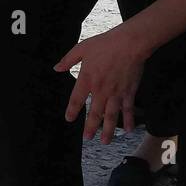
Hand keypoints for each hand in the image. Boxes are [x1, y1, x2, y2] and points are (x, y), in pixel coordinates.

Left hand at [56, 24, 149, 143]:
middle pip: (95, 113)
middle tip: (87, 138)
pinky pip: (128, 109)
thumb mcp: (81, 49)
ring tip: (105, 141)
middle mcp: (101, 90)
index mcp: (87, 80)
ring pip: (111, 116)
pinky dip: (129, 120)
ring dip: (108, 130)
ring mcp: (116, 93)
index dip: (72, 110)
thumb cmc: (104, 45)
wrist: (129, 44)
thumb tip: (56, 68)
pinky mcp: (129, 91)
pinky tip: (128, 130)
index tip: (68, 119)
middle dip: (90, 127)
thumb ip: (68, 60)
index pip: (77, 99)